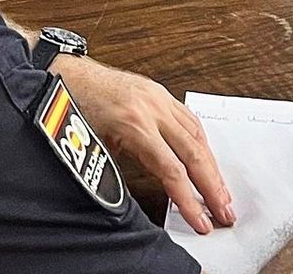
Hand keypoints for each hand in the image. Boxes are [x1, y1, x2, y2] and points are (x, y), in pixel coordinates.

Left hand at [50, 55, 234, 232]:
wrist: (66, 72)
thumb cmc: (71, 106)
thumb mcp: (91, 147)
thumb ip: (115, 174)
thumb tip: (130, 207)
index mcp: (134, 125)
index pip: (172, 171)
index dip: (189, 200)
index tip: (201, 221)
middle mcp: (152, 110)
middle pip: (194, 154)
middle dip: (213, 187)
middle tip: (225, 212)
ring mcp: (159, 99)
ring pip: (197, 136)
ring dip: (213, 167)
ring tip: (222, 192)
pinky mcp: (160, 94)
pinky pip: (190, 120)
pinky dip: (202, 143)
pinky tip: (207, 159)